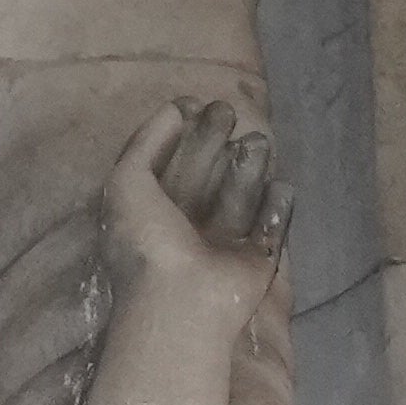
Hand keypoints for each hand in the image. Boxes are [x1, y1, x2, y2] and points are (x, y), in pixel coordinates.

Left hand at [108, 96, 288, 308]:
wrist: (181, 300)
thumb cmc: (146, 243)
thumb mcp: (126, 183)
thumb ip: (145, 142)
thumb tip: (176, 109)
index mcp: (152, 216)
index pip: (171, 167)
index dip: (183, 134)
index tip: (196, 105)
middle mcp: (187, 229)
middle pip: (208, 176)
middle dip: (216, 141)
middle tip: (228, 111)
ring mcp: (223, 246)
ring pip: (240, 195)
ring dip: (248, 165)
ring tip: (255, 142)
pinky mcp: (256, 260)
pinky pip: (271, 225)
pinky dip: (277, 204)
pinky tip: (279, 183)